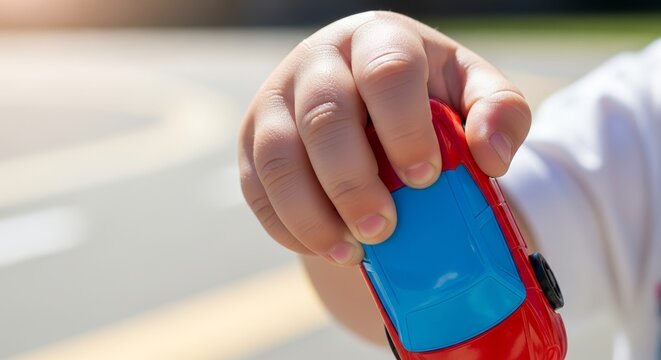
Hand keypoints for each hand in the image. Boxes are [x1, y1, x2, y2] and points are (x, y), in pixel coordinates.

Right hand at [238, 11, 530, 265]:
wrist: (362, 94)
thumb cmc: (420, 93)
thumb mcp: (469, 88)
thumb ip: (499, 110)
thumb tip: (492, 158)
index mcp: (376, 39)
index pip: (385, 73)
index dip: (404, 129)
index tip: (425, 178)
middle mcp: (318, 61)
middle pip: (325, 118)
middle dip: (353, 183)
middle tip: (384, 230)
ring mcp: (276, 98)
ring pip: (278, 156)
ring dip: (312, 214)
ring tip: (351, 252)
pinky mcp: (252, 138)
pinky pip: (257, 187)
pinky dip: (287, 225)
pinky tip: (324, 244)